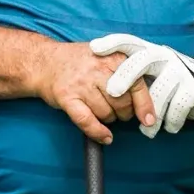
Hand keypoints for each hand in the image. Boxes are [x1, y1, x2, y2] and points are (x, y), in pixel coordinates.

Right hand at [35, 41, 155, 143]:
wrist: (44, 62)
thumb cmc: (80, 61)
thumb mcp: (106, 55)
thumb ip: (126, 71)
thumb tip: (148, 98)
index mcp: (112, 57)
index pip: (136, 84)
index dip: (144, 105)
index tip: (149, 120)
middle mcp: (97, 69)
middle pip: (123, 102)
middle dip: (125, 113)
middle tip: (120, 111)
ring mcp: (81, 84)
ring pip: (106, 113)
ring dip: (109, 120)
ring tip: (104, 112)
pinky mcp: (67, 98)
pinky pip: (87, 121)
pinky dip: (98, 133)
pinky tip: (105, 137)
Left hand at [93, 34, 193, 138]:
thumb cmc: (169, 82)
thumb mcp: (151, 72)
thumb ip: (131, 74)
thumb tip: (100, 88)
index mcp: (150, 51)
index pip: (129, 42)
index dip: (113, 43)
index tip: (94, 48)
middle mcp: (164, 57)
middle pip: (142, 61)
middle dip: (126, 75)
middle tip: (112, 92)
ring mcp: (179, 71)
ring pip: (159, 92)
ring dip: (151, 115)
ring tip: (147, 130)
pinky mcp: (193, 87)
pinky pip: (178, 107)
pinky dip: (172, 121)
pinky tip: (169, 127)